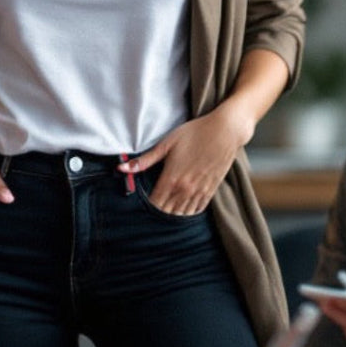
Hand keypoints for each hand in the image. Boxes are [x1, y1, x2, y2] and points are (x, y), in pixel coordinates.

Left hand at [118, 106, 247, 214]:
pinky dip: (188, 212)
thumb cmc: (194, 133)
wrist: (225, 131)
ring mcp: (199, 191)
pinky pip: (197, 209)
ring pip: (182, 213)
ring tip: (165, 213)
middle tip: (150, 213)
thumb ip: (144, 160)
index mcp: (171, 178)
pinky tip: (182, 210)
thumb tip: (121, 168)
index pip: (154, 204)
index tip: (140, 207)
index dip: (146, 208)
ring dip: (173, 215)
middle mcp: (185, 189)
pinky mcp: (211, 190)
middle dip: (158, 214)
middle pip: (167, 212)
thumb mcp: (166, 143)